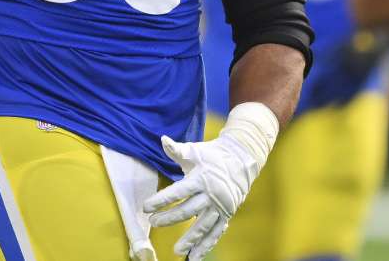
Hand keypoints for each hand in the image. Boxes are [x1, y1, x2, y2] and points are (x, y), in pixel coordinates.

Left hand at [143, 104, 277, 260]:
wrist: (242, 159)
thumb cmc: (213, 155)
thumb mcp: (195, 150)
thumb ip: (177, 150)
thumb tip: (162, 140)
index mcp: (201, 177)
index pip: (178, 191)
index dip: (161, 200)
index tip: (146, 207)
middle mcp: (211, 194)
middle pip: (188, 210)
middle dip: (170, 218)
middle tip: (154, 222)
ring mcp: (221, 206)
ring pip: (203, 225)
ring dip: (190, 239)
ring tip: (177, 251)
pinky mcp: (227, 214)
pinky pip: (216, 232)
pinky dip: (207, 245)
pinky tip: (196, 257)